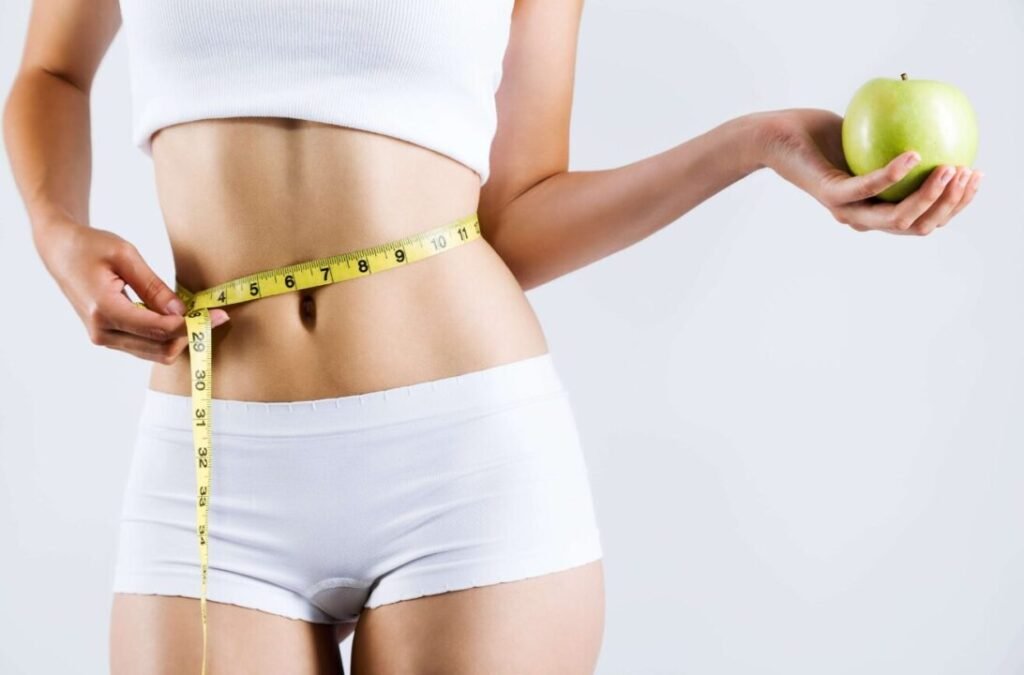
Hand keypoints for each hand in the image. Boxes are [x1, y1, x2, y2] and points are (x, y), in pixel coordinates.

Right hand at [35, 220, 229, 363]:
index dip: (192, 325)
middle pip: (159, 349)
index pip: (158, 329)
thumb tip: (181, 312)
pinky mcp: (109, 337)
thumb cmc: (90, 247)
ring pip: (154, 353)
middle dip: (190, 335)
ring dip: (180, 338)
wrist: (60, 251)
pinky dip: (166, 337)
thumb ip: (154, 287)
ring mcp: (104, 338)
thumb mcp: (126, 256)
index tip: (218, 315)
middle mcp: (102, 332)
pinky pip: (145, 346)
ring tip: (200, 316)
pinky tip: (179, 318)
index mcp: (104, 310)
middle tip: (215, 316)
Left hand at [754, 108, 982, 234]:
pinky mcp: (831, 194)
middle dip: (951, 205)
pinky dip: (893, 174)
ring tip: (949, 167)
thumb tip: (945, 123)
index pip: (925, 219)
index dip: (956, 205)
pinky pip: (868, 187)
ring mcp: (846, 209)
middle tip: (969, 173)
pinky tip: (913, 156)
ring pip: (898, 217)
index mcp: (877, 210)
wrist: (781, 136)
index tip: (977, 176)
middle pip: (918, 226)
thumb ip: (905, 139)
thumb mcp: (874, 137)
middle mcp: (863, 217)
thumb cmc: (826, 136)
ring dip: (930, 195)